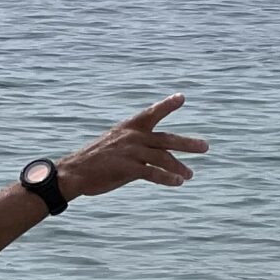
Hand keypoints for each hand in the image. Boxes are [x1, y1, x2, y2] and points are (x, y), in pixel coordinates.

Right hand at [58, 96, 208, 199]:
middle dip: (188, 143)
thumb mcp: (115, 145)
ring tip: (190, 175)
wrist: (73, 173)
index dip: (167, 105)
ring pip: (164, 158)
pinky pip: (153, 173)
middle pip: (167, 139)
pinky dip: (168, 178)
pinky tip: (178, 183)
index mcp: (129, 128)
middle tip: (205, 146)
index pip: (152, 113)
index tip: (181, 97)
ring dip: (179, 167)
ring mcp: (131, 152)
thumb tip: (156, 155)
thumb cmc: (94, 160)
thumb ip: (136, 146)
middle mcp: (133, 136)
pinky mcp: (128, 168)